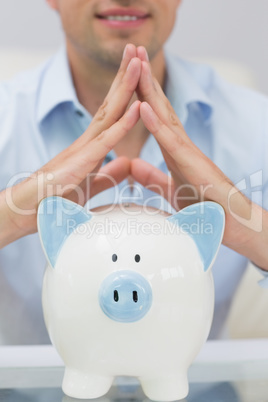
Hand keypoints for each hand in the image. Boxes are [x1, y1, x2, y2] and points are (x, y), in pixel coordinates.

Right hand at [0, 44, 141, 246]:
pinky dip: (123, 124)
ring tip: (138, 63)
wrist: (29, 211)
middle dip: (125, 76)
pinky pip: (106, 141)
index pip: (112, 113)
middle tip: (137, 50)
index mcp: (91, 146)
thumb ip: (109, 174)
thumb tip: (127, 163)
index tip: (138, 71)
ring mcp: (83, 149)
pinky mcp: (80, 163)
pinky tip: (137, 108)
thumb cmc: (55, 197)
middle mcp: (87, 141)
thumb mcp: (90, 185)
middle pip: (110, 104)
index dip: (125, 91)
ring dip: (126, 88)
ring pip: (109, 114)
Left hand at [131, 47, 267, 269]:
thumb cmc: (203, 203)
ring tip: (137, 64)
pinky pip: (169, 140)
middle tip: (134, 52)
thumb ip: (152, 176)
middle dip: (145, 78)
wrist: (227, 220)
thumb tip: (133, 165)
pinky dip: (155, 122)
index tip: (129, 73)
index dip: (141, 93)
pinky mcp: (189, 162)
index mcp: (173, 148)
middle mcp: (179, 142)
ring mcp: (185, 149)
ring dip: (148, 89)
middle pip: (159, 105)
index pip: (155, 115)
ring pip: (163, 114)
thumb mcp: (169, 187)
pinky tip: (143, 105)